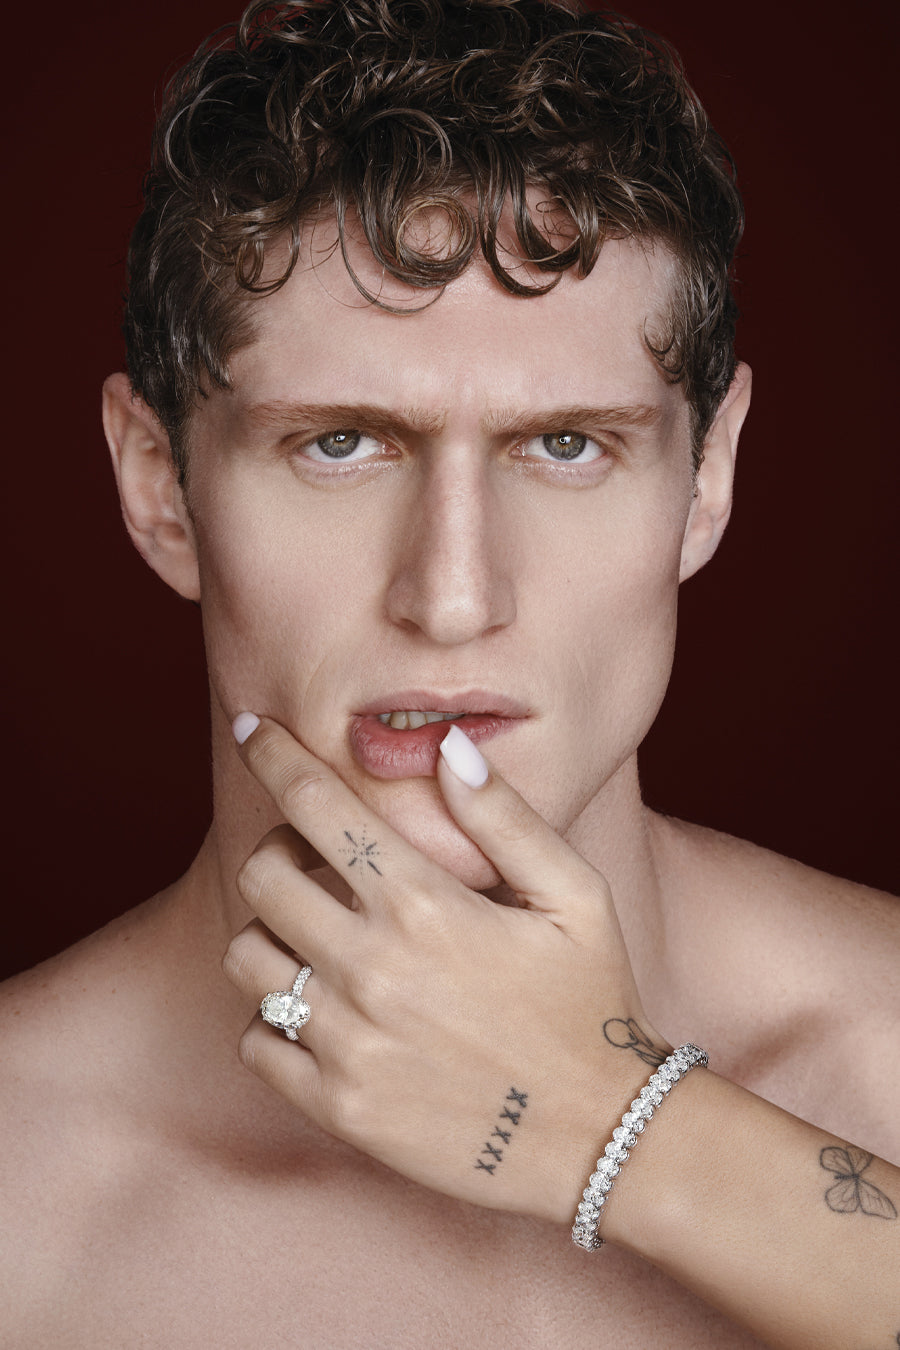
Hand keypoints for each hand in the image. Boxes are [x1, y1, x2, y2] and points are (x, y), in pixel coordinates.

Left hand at [222, 716, 665, 1224]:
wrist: (600, 1137)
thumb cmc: (591, 1002)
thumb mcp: (576, 896)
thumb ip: (505, 818)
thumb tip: (446, 748)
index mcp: (425, 906)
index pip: (316, 805)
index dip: (275, 755)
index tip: (254, 730)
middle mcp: (372, 969)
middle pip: (262, 875)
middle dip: (275, 848)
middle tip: (310, 858)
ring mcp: (348, 1043)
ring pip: (247, 957)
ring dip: (272, 932)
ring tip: (317, 938)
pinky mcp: (337, 1108)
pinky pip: (256, 1041)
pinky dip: (273, 1017)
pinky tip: (320, 1012)